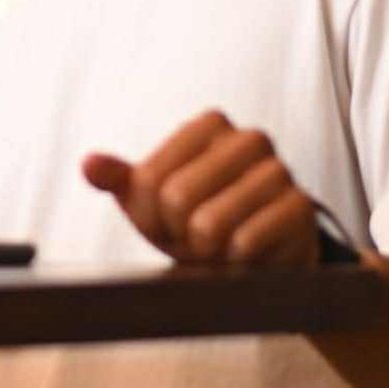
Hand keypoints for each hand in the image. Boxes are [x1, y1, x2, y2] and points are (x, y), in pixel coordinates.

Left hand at [82, 110, 318, 265]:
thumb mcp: (150, 200)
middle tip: (195, 237)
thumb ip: (118, 179)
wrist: (260, 261)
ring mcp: (280, 171)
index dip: (151, 214)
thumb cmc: (197, 221)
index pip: (149, 178)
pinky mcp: (300, 209)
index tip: (168, 219)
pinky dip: (236, 263)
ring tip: (220, 246)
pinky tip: (247, 256)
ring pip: (210, 225)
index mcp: (210, 124)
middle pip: (175, 199)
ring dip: (207, 251)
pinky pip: (245, 244)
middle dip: (178, 233)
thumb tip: (88, 165)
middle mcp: (249, 138)